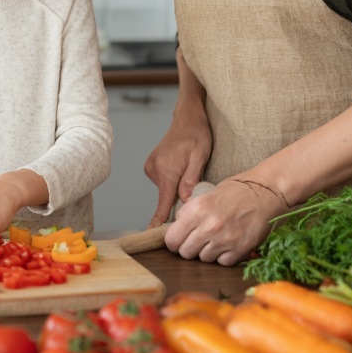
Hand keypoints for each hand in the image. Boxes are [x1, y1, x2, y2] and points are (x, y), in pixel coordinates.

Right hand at [145, 105, 212, 226]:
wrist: (187, 117)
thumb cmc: (197, 135)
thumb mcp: (200, 156)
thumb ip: (191, 180)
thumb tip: (185, 202)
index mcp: (166, 170)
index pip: (162, 203)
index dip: (159, 221)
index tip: (152, 235)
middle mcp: (154, 169)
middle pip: (166, 197)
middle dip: (180, 197)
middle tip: (196, 180)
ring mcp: (151, 167)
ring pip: (166, 189)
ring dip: (177, 187)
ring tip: (189, 168)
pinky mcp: (152, 166)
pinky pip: (164, 182)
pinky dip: (173, 181)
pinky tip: (182, 168)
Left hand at [164, 177, 287, 265]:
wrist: (267, 193)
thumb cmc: (237, 191)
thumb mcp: (205, 195)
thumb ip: (189, 212)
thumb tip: (176, 227)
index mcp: (197, 209)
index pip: (172, 239)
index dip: (173, 241)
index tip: (177, 240)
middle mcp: (209, 226)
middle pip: (185, 252)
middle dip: (188, 248)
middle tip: (195, 241)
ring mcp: (225, 240)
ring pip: (203, 259)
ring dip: (206, 251)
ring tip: (215, 238)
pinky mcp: (240, 250)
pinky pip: (222, 262)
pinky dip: (223, 256)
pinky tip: (227, 243)